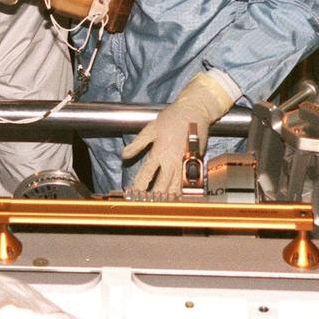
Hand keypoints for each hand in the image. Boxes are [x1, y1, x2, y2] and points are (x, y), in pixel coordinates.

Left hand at [122, 72, 235, 193]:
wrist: (194, 112)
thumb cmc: (172, 118)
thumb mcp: (150, 128)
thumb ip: (137, 144)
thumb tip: (124, 155)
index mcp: (159, 152)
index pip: (146, 174)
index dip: (138, 186)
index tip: (132, 193)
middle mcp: (172, 161)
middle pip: (161, 186)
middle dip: (152, 197)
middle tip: (145, 205)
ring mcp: (184, 164)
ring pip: (176, 188)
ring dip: (167, 198)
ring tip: (160, 206)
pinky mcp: (195, 164)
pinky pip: (187, 182)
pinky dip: (182, 192)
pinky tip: (177, 198)